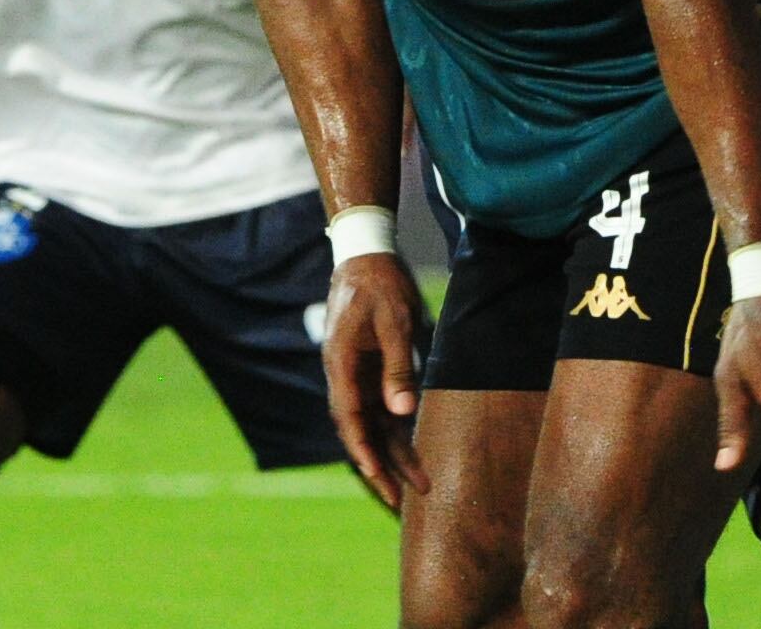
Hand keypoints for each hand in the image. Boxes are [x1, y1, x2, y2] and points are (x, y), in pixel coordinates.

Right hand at [319, 254, 427, 510]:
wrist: (367, 257)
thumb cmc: (380, 285)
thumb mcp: (394, 322)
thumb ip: (397, 368)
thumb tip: (402, 412)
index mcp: (341, 363)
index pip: (349, 416)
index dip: (362, 448)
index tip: (376, 474)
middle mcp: (345, 376)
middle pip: (360, 430)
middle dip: (380, 467)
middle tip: (399, 502)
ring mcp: (356, 375)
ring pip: (373, 425)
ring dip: (392, 455)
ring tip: (418, 487)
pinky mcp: (370, 372)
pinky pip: (381, 411)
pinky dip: (395, 434)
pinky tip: (411, 454)